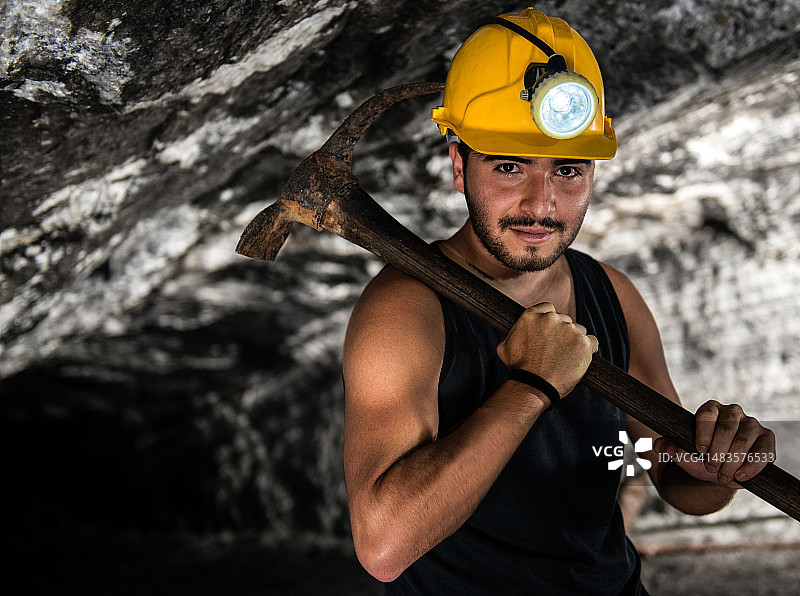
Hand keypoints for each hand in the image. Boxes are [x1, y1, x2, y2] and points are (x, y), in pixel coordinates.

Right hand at [496, 302, 597, 397]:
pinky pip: (592, 341)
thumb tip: (514, 329)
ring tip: (567, 356)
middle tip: (557, 348)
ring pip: (579, 330)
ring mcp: (569, 330)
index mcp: (532, 315)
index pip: (548, 308)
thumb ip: (511, 332)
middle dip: (562, 332)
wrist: (533, 387)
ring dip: (574, 340)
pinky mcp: (584, 343)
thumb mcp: (504, 346)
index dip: (550, 320)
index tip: (550, 331)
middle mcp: (552, 318)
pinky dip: (588, 349)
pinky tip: (581, 357)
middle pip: (564, 319)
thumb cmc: (518, 369)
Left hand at [655, 400, 775, 487]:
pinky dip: (752, 465)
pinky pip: (764, 450)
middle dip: (718, 452)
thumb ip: (666, 447)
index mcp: (710, 409)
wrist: (716, 473)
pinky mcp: (766, 438)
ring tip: (722, 476)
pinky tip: (740, 475)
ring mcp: (751, 424)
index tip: (699, 452)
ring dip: (732, 461)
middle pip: (727, 428)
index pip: (707, 414)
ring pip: (744, 440)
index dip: (704, 434)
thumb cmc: (696, 458)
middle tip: (710, 468)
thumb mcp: (678, 454)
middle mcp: (732, 412)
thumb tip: (668, 447)